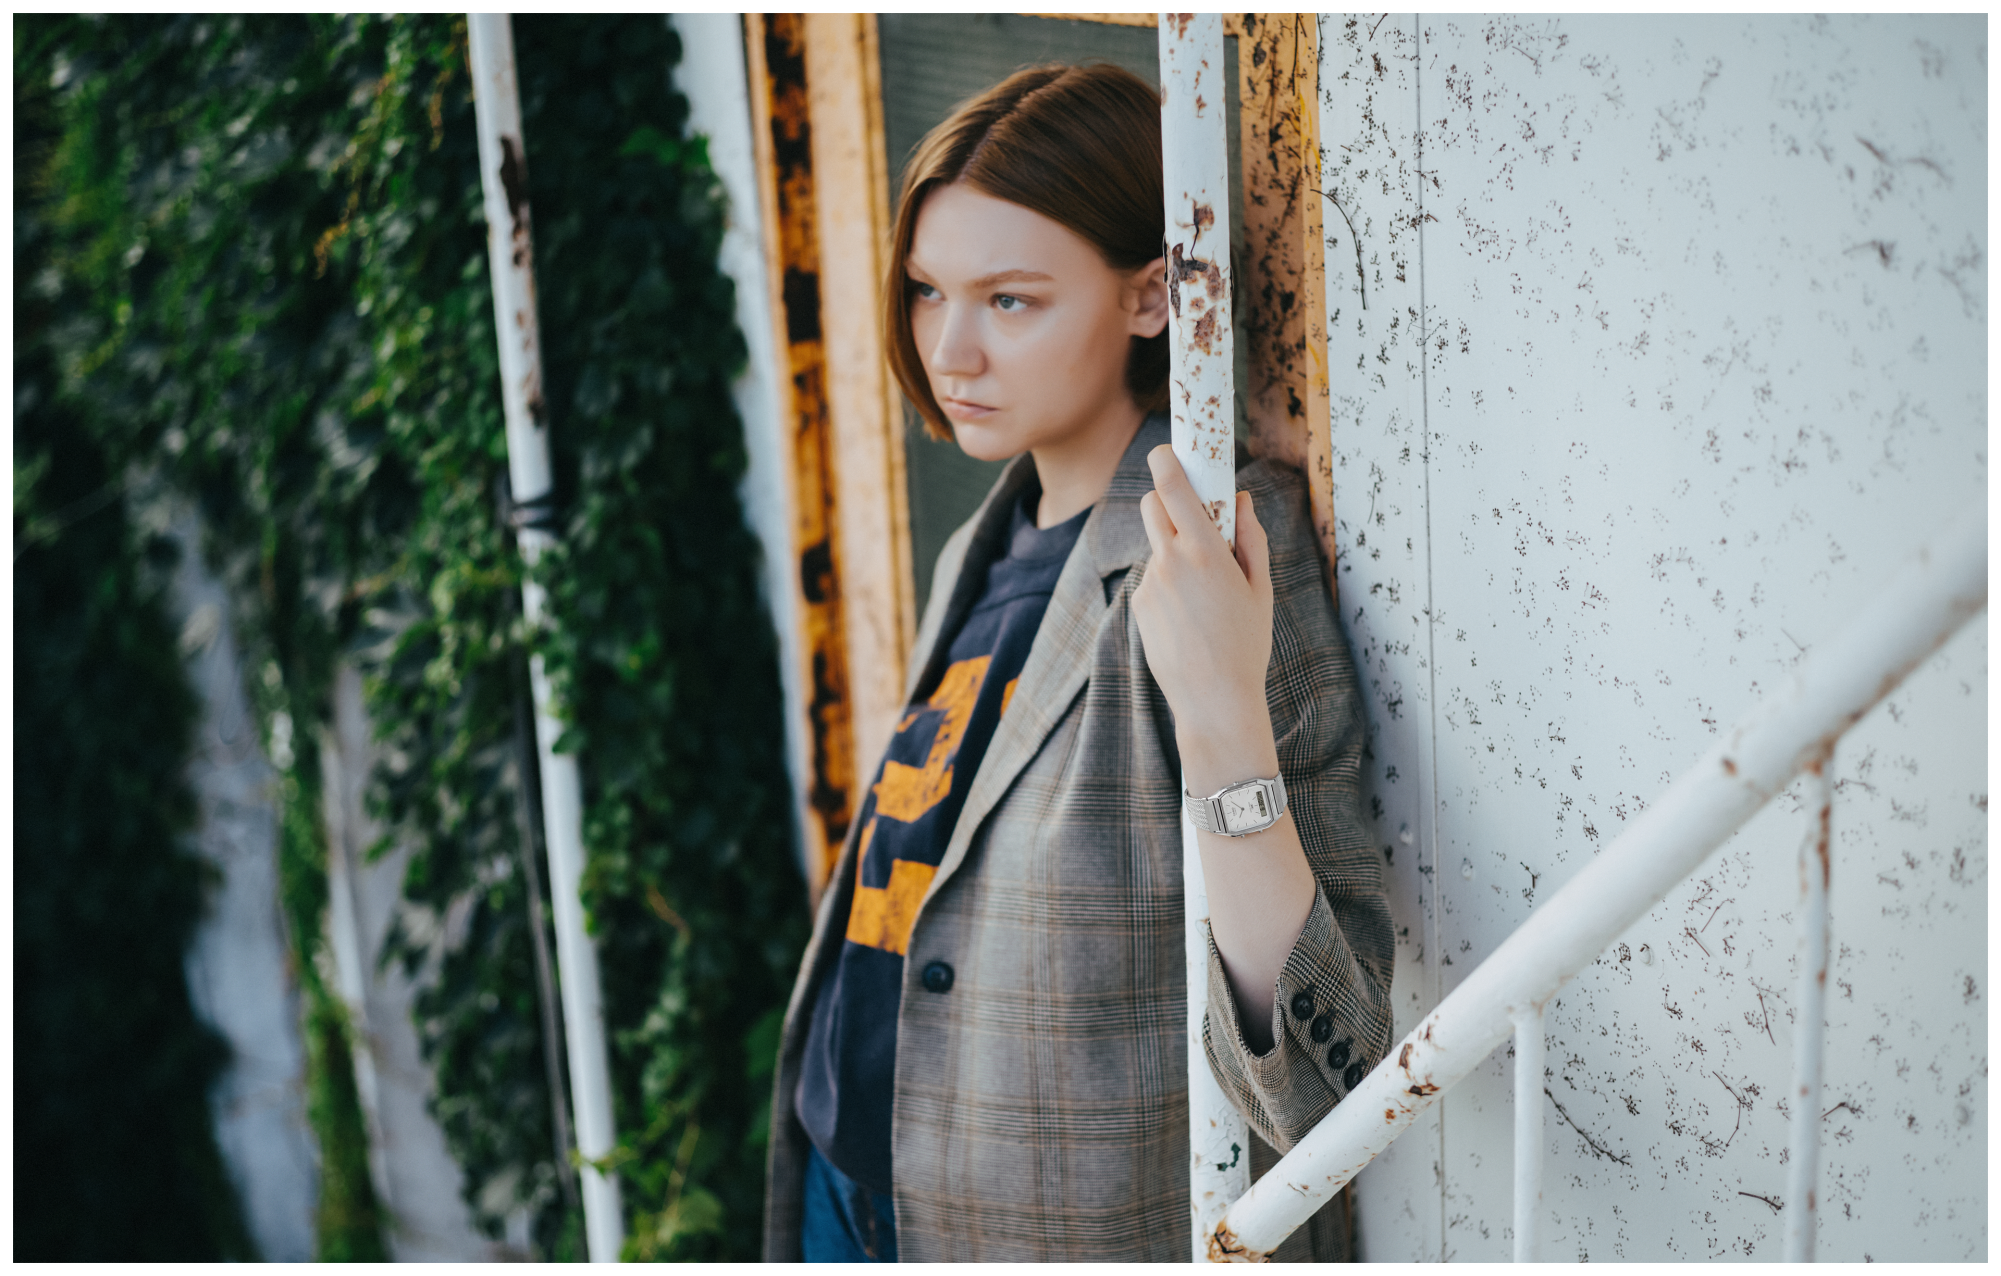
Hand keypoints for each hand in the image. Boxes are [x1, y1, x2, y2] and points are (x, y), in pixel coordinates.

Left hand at [1132, 444, 1277, 793]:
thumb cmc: (1247, 644)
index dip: (1166, 460)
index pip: (1173, 488)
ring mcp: (1149, 585)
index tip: (1168, 449)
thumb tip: (1240, 501)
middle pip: (1152, 507)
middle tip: (1194, 517)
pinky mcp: (1138, 606)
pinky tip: (1190, 619)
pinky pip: (1153, 580)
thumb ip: (1250, 538)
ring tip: (1204, 596)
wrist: (1214, 701)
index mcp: (1205, 553)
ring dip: (1175, 552)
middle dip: (1168, 501)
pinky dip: (1168, 586)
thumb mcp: (1260, 589)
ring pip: (1157, 547)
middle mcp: (1170, 563)